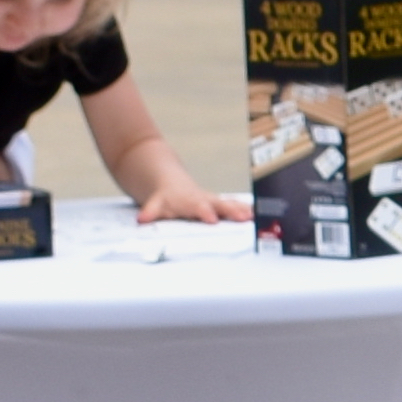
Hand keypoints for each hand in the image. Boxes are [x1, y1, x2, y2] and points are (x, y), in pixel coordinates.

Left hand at [135, 182, 250, 223]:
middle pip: (219, 205)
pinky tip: (258, 215)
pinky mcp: (220, 204)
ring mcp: (214, 201)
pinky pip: (235, 206)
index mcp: (190, 201)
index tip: (213, 219)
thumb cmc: (166, 198)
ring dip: (242, 211)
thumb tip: (142, 218)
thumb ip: (150, 212)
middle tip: (242, 218)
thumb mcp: (155, 204)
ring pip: (230, 205)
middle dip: (231, 211)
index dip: (206, 212)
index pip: (198, 207)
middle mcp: (204, 200)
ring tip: (254, 216)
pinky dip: (247, 210)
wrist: (170, 182)